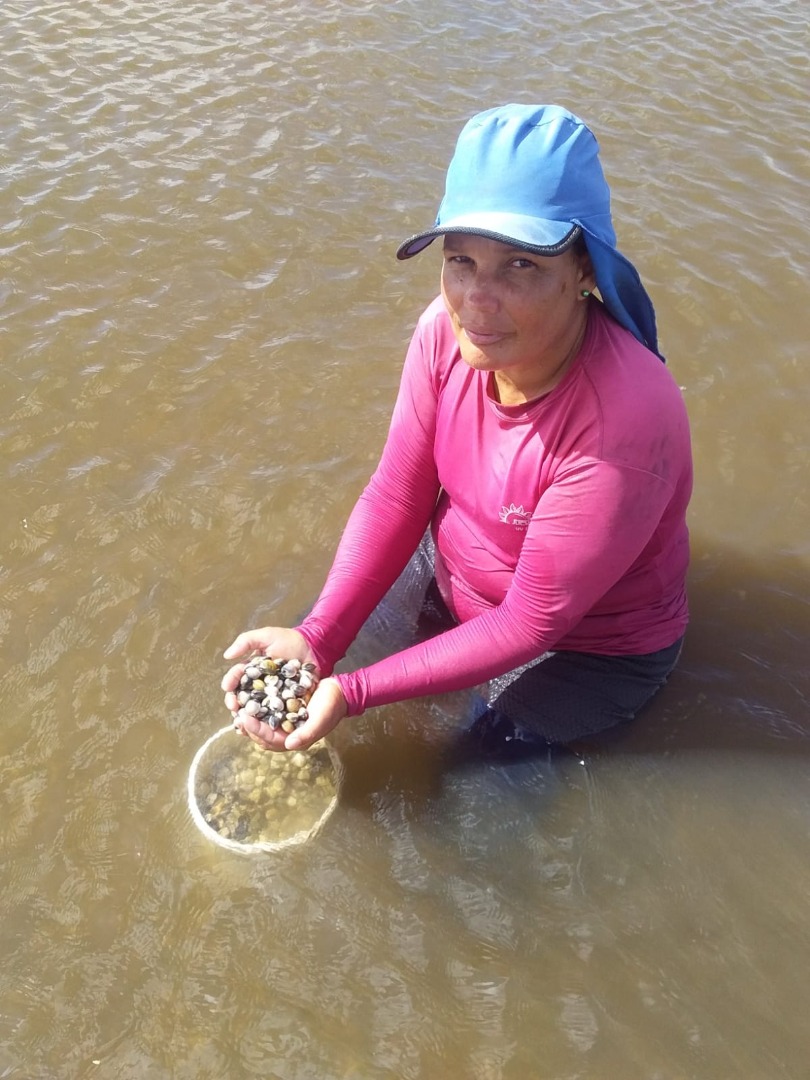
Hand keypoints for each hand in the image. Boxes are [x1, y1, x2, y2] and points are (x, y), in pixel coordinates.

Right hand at [221, 626, 315, 713]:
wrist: (314, 648)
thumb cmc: (289, 640)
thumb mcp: (266, 635)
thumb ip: (246, 641)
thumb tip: (227, 655)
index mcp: (251, 670)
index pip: (237, 677)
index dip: (230, 682)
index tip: (227, 687)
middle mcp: (259, 684)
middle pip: (243, 696)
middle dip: (236, 702)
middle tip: (234, 707)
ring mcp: (272, 695)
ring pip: (256, 707)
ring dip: (248, 715)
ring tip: (243, 721)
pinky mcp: (285, 703)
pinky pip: (274, 713)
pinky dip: (267, 720)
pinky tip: (262, 725)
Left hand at [231, 677, 347, 752]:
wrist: (339, 691)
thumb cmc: (332, 706)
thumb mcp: (321, 719)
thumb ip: (306, 733)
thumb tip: (289, 744)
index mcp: (296, 739)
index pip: (270, 740)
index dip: (256, 730)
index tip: (244, 719)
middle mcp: (287, 733)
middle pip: (262, 735)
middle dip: (248, 727)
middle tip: (237, 714)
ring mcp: (284, 722)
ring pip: (262, 725)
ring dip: (249, 719)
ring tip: (237, 709)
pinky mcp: (283, 709)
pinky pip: (265, 712)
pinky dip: (255, 708)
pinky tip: (246, 700)